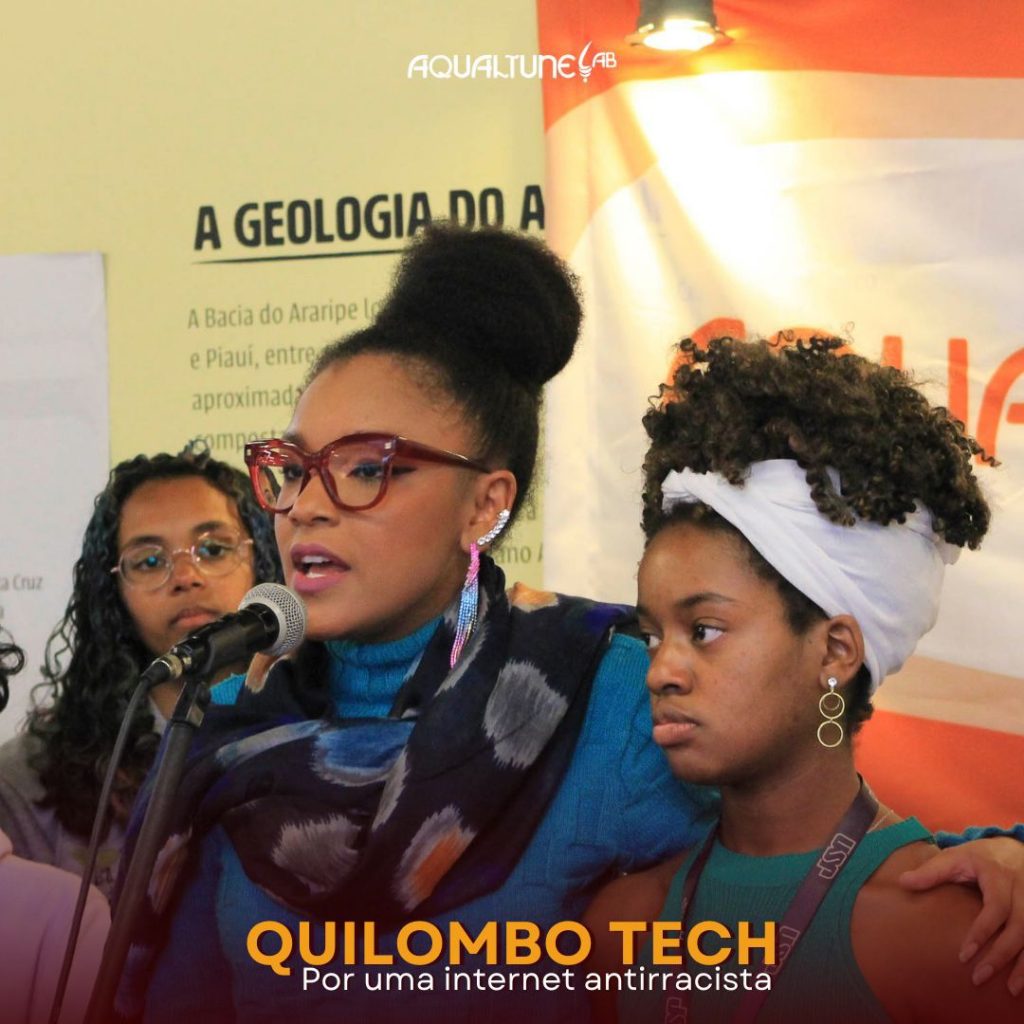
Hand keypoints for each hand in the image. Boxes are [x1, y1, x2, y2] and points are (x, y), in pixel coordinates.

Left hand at [900, 837, 1023, 995]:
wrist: (1013, 849)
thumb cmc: (979, 857)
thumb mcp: (954, 857)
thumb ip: (931, 871)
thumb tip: (902, 882)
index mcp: (998, 876)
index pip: (996, 908)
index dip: (983, 932)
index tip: (965, 955)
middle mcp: (1022, 891)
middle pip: (1018, 928)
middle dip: (1001, 955)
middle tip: (979, 977)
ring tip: (1011, 990)